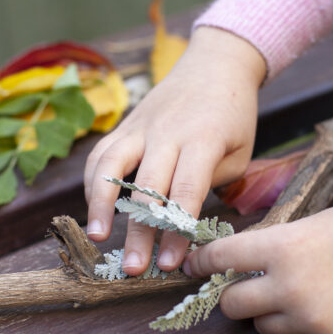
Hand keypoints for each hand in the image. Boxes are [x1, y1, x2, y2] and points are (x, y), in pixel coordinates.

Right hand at [84, 26, 265, 274]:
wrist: (215, 64)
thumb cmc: (233, 116)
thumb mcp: (240, 151)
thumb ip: (212, 183)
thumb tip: (182, 221)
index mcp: (203, 139)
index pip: (185, 190)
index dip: (175, 230)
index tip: (170, 263)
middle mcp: (167, 132)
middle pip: (147, 187)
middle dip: (139, 231)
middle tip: (134, 268)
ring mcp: (141, 126)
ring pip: (112, 165)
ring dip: (100, 203)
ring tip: (97, 237)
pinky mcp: (124, 125)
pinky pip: (101, 154)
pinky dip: (92, 182)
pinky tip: (93, 210)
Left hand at [183, 196, 332, 333]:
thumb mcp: (311, 224)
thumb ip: (273, 245)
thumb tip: (238, 261)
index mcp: (282, 248)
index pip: (221, 259)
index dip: (201, 263)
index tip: (193, 267)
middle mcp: (289, 287)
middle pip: (231, 305)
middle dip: (234, 295)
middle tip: (246, 286)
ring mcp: (311, 319)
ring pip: (263, 326)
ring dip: (269, 313)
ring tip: (300, 293)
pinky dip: (305, 326)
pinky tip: (331, 306)